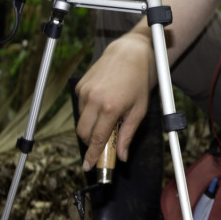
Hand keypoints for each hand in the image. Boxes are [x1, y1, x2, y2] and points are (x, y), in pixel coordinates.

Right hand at [74, 33, 155, 170]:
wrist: (129, 53)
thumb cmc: (138, 81)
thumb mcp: (139, 110)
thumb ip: (129, 134)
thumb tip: (122, 156)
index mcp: (110, 107)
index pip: (97, 138)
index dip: (92, 155)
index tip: (88, 166)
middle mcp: (94, 99)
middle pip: (83, 132)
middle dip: (89, 143)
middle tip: (101, 145)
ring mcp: (84, 91)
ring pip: (80, 120)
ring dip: (90, 127)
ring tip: (107, 119)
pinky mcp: (80, 86)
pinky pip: (80, 107)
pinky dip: (89, 112)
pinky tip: (102, 104)